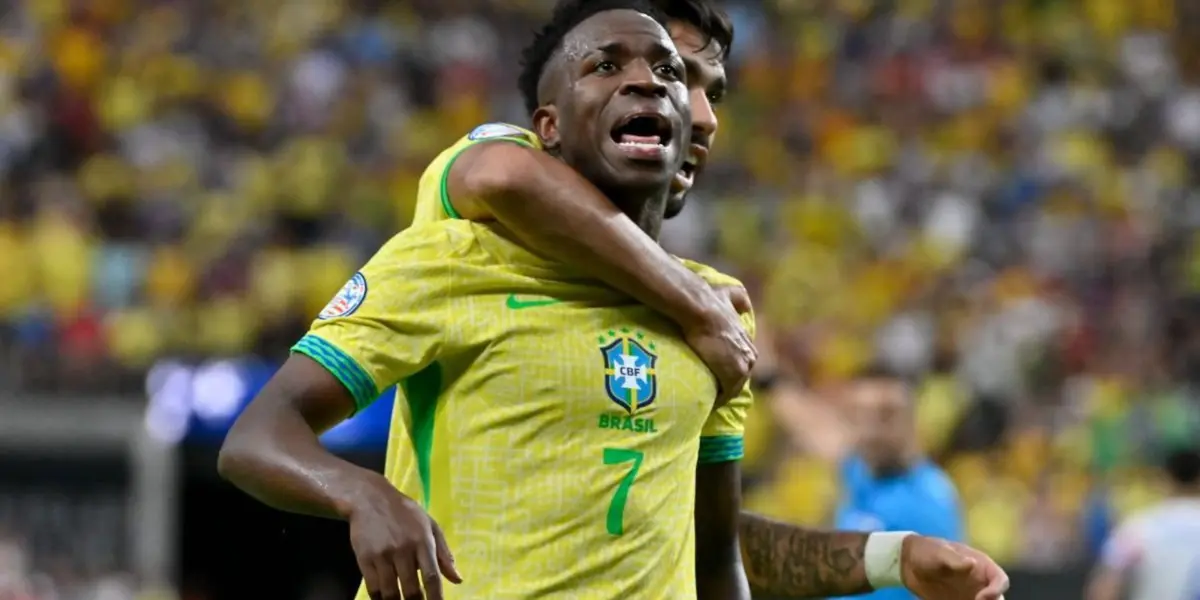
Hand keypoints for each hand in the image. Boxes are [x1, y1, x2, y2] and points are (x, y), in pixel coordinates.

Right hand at [347, 476, 461, 599]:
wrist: (369, 499)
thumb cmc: (404, 513)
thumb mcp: (430, 526)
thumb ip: (444, 554)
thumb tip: (458, 580)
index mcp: (422, 541)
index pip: (432, 576)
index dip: (436, 598)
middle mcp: (403, 549)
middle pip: (411, 590)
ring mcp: (382, 555)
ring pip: (391, 593)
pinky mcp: (364, 559)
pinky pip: (373, 589)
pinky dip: (380, 599)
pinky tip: (385, 599)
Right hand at [684, 285, 756, 407]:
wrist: (701, 309)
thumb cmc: (711, 303)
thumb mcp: (731, 296)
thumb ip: (739, 299)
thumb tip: (745, 305)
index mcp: (748, 344)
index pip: (741, 364)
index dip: (728, 370)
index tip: (716, 374)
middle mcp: (750, 357)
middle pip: (739, 379)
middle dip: (727, 385)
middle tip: (711, 389)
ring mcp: (742, 367)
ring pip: (733, 388)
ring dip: (722, 393)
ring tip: (707, 398)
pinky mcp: (732, 376)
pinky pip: (726, 394)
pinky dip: (718, 399)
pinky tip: (708, 402)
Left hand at [901, 535, 1008, 599]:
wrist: (908, 563)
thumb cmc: (927, 551)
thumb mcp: (939, 552)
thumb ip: (954, 559)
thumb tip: (972, 563)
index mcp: (981, 566)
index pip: (1000, 579)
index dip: (997, 589)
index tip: (982, 597)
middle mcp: (980, 583)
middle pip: (998, 599)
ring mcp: (970, 595)